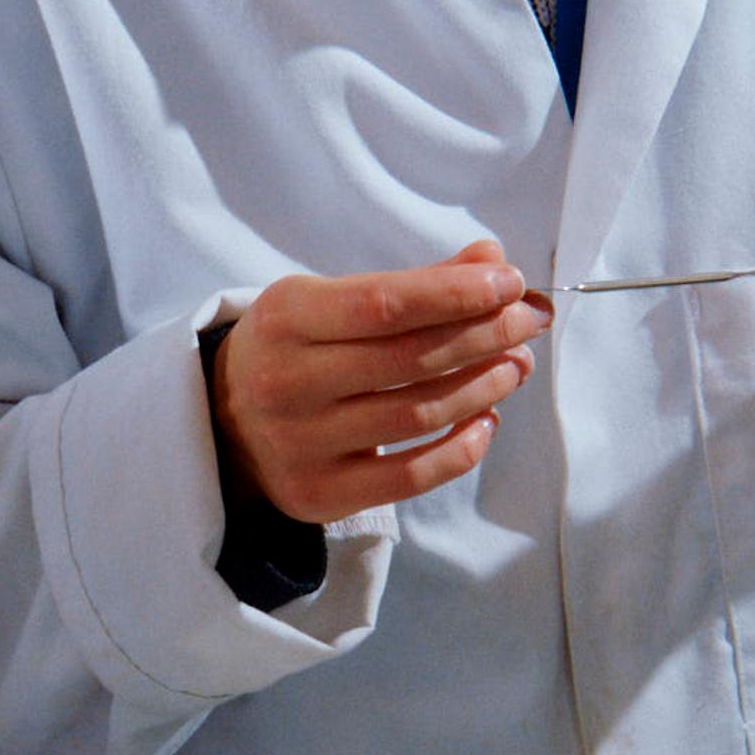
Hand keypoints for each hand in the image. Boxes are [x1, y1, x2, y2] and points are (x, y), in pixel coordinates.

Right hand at [209, 238, 550, 524]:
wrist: (223, 422)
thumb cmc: (297, 349)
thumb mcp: (332, 301)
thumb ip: (414, 284)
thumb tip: (493, 260)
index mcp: (287, 316)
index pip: (386, 303)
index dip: (457, 293)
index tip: (511, 283)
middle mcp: (286, 381)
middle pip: (410, 358)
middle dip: (486, 335)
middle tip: (531, 321)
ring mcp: (299, 443)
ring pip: (417, 414)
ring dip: (484, 387)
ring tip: (517, 365)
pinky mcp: (316, 494)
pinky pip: (409, 476)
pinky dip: (460, 450)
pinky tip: (488, 420)